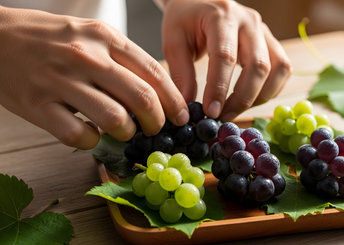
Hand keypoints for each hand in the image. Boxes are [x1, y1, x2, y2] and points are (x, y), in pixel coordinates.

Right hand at [0, 6, 188, 148]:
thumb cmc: (48, 37)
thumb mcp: (89, 34)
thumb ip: (121, 59)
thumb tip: (154, 92)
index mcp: (104, 38)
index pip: (154, 72)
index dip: (174, 99)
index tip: (181, 116)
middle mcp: (86, 57)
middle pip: (141, 98)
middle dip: (157, 122)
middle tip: (156, 129)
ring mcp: (61, 81)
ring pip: (114, 120)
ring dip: (126, 133)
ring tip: (123, 131)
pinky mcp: (37, 105)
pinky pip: (78, 136)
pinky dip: (91, 142)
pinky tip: (90, 134)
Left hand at [161, 0, 291, 120]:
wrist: (201, 1)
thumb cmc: (185, 21)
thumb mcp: (173, 41)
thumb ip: (181, 73)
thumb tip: (188, 108)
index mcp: (221, 16)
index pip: (225, 56)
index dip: (219, 88)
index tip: (211, 112)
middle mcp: (249, 21)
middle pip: (258, 65)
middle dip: (242, 98)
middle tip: (224, 116)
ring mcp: (264, 31)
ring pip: (277, 68)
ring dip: (261, 96)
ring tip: (237, 110)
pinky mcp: (271, 42)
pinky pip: (283, 69)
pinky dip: (271, 89)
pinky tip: (251, 99)